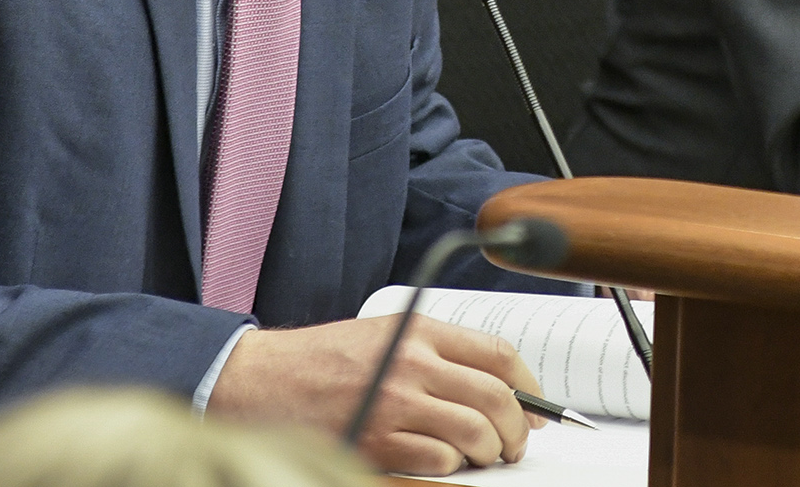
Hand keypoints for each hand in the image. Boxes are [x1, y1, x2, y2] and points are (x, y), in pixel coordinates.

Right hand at [207, 313, 542, 475]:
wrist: (262, 382)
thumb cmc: (322, 360)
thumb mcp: (385, 334)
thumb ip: (437, 352)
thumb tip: (497, 387)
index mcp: (418, 330)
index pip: (498, 353)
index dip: (529, 385)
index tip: (536, 405)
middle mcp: (411, 363)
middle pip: (496, 397)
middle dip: (517, 429)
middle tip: (516, 444)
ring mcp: (395, 404)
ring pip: (475, 433)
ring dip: (489, 452)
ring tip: (483, 457)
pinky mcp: (377, 443)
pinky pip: (439, 462)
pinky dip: (451, 468)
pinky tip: (443, 462)